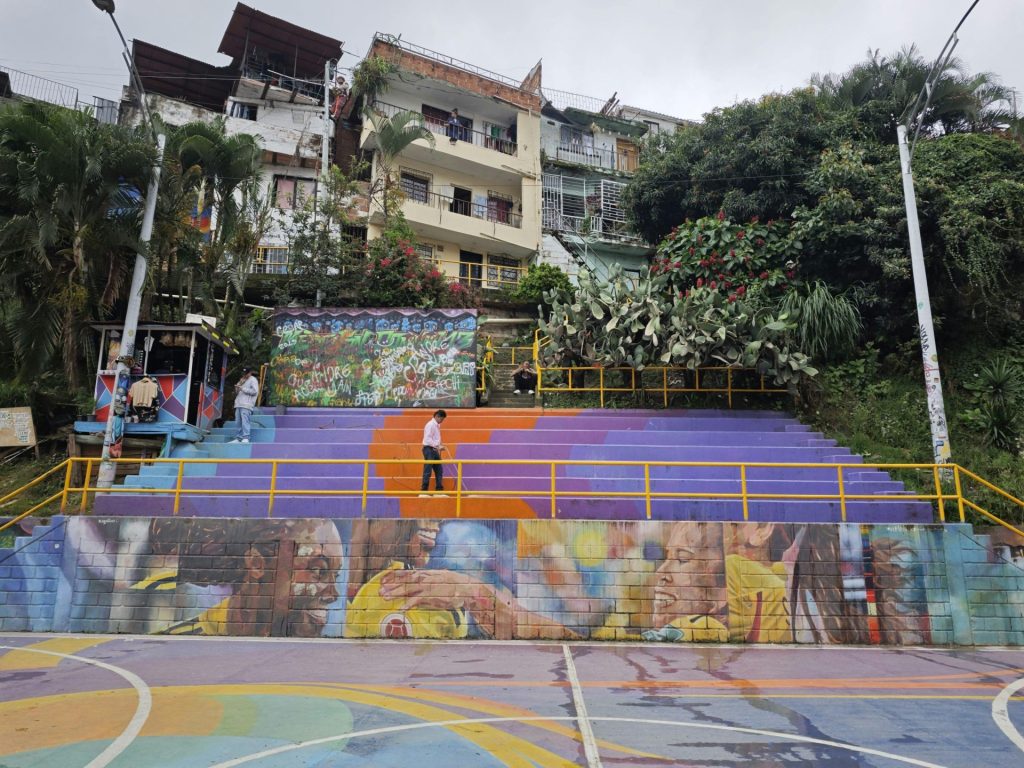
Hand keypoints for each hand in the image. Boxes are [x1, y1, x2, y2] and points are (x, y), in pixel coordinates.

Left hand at [378, 569, 492, 612]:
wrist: (466, 587)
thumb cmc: (454, 584)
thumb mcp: (440, 577)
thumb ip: (428, 580)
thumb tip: (420, 582)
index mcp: (426, 574)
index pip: (407, 574)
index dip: (394, 577)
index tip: (383, 579)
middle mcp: (425, 579)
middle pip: (404, 582)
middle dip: (391, 586)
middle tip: (379, 591)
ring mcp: (427, 587)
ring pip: (407, 590)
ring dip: (395, 594)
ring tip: (385, 598)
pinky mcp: (432, 596)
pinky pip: (417, 600)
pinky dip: (408, 604)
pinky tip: (402, 609)